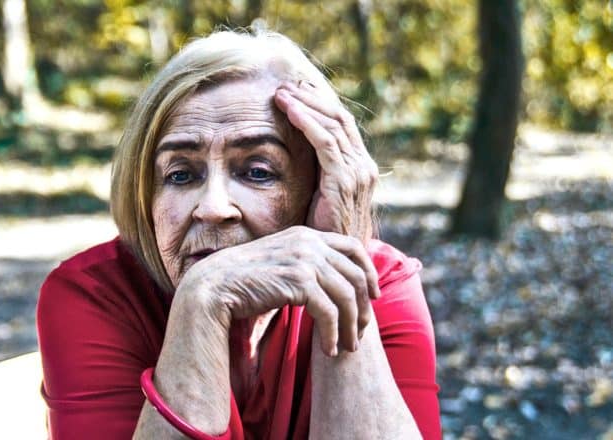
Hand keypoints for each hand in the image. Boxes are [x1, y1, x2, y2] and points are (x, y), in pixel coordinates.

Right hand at [177, 226, 379, 355]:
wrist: (211, 288)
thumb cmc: (242, 282)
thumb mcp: (278, 264)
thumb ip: (302, 265)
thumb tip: (326, 281)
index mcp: (305, 234)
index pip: (353, 247)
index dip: (368, 272)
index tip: (371, 296)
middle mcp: (308, 242)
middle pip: (355, 274)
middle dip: (362, 307)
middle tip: (360, 332)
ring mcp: (304, 259)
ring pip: (346, 295)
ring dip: (350, 326)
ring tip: (346, 348)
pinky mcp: (298, 280)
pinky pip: (329, 312)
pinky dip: (332, 334)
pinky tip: (328, 351)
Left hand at [274, 81, 377, 240]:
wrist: (338, 265)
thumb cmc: (323, 235)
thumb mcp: (320, 199)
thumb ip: (315, 177)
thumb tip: (290, 158)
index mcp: (359, 167)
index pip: (340, 124)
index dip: (318, 104)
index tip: (294, 91)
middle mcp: (363, 166)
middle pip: (338, 118)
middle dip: (310, 98)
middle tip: (284, 86)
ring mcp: (358, 172)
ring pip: (333, 125)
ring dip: (305, 105)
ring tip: (281, 94)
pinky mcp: (345, 181)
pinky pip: (327, 143)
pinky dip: (308, 123)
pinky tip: (290, 111)